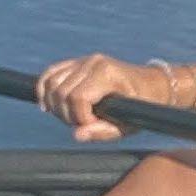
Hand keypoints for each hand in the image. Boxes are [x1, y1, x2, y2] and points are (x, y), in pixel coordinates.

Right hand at [33, 52, 158, 142]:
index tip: (92, 126)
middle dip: (66, 115)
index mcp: (107, 74)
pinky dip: (44, 89)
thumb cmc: (142, 106)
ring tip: (70, 117)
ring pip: (51, 83)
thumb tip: (76, 135)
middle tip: (83, 125)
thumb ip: (103, 132)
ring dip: (54, 106)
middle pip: (61, 92)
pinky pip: (50, 74)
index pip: (78, 97)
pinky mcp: (77, 62)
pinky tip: (47, 105)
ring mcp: (84, 60)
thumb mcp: (128, 124)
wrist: (151, 85)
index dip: (79, 118)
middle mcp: (93, 62)